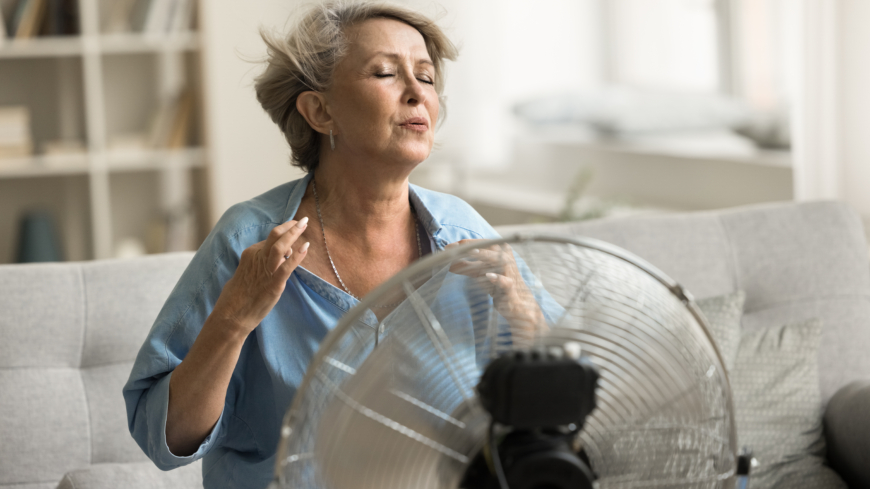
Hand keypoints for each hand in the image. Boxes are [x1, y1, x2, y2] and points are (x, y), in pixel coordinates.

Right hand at [212, 218, 309, 335]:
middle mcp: (257, 258)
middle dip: (290, 226)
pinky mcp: (273, 283)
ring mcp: (265, 270)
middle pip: (275, 236)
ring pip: (280, 246)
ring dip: (294, 233)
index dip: (284, 236)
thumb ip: (256, 265)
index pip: (270, 240)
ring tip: (304, 224)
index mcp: (250, 254)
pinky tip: (306, 248)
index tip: (293, 233)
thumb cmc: (236, 297)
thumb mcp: (244, 273)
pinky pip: (287, 266)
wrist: (231, 315)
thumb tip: (267, 262)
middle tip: (302, 220)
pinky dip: (298, 256)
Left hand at [446, 239, 546, 344]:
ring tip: (471, 252)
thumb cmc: (496, 284)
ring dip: (484, 255)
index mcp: (498, 250)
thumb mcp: (478, 272)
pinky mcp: (510, 285)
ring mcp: (509, 270)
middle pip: (487, 247)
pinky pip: (504, 281)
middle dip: (469, 246)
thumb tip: (446, 261)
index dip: (463, 244)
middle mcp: (505, 257)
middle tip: (453, 248)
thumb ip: (464, 266)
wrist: (515, 302)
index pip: (480, 243)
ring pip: (496, 259)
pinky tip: (489, 276)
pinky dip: (497, 278)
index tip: (447, 248)